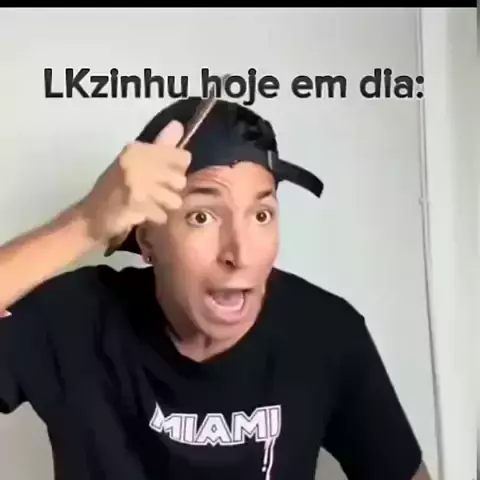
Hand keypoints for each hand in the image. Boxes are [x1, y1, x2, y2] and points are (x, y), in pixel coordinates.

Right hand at [80, 120, 190, 243]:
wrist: (90, 218)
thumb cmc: (114, 190)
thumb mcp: (135, 163)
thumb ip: (160, 147)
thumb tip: (178, 125)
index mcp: (137, 149)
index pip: (182, 157)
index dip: (178, 170)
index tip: (164, 176)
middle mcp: (137, 162)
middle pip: (180, 179)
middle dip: (172, 191)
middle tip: (156, 195)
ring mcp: (135, 184)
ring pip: (174, 199)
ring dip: (165, 207)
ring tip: (150, 206)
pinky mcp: (136, 206)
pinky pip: (163, 215)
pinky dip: (156, 219)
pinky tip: (144, 216)